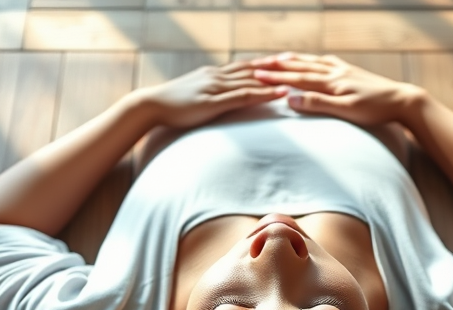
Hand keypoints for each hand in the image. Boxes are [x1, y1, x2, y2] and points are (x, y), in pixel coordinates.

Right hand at [136, 61, 288, 128]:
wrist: (152, 106)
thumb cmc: (172, 106)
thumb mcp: (195, 96)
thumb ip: (210, 94)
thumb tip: (223, 98)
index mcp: (214, 73)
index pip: (246, 65)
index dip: (267, 63)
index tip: (286, 61)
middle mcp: (218, 75)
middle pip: (254, 68)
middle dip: (278, 66)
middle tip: (301, 63)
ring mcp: (216, 87)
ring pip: (253, 79)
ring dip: (277, 78)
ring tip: (299, 77)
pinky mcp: (214, 101)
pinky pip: (244, 95)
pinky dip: (264, 93)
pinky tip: (280, 93)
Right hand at [250, 53, 424, 125]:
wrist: (403, 101)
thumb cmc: (375, 110)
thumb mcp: (345, 111)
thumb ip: (317, 104)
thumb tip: (290, 99)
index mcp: (332, 82)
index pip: (297, 78)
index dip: (275, 77)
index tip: (256, 75)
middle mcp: (335, 71)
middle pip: (301, 66)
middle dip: (278, 65)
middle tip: (258, 63)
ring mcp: (344, 70)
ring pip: (313, 62)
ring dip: (293, 60)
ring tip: (278, 58)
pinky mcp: (352, 72)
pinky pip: (327, 62)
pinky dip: (314, 60)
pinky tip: (312, 60)